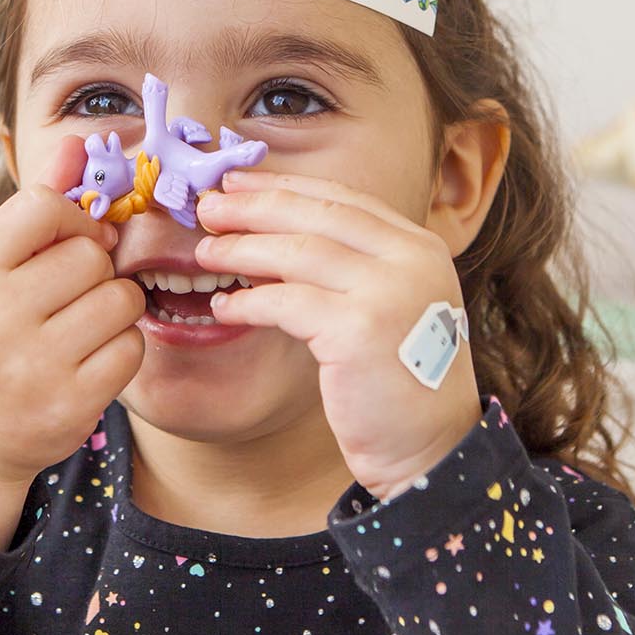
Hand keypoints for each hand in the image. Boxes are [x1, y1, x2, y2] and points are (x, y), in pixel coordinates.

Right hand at [0, 136, 147, 489]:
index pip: (42, 207)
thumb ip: (38, 209)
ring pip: (120, 299)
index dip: (73, 219)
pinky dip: (122, 348)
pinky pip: (132, 347)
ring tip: (83, 327)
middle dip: (97, 270)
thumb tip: (78, 143)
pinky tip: (92, 359)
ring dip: (115, 309)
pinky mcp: (70, 403)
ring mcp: (34, 365)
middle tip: (75, 294)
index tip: (73, 241)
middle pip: (92, 255)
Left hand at [195, 169, 482, 502]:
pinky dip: (248, 301)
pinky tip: (223, 304)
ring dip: (242, 249)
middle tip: (208, 205)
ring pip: (298, 253)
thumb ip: (352, 266)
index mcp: (421, 247)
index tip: (238, 182)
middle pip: (318, 213)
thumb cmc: (398, 383)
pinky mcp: (359, 331)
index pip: (344, 198)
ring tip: (205, 252)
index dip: (285, 187)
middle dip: (255, 206)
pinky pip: (286, 303)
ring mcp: (389, 293)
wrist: (430, 452)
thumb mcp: (388, 306)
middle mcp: (412, 260)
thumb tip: (273, 230)